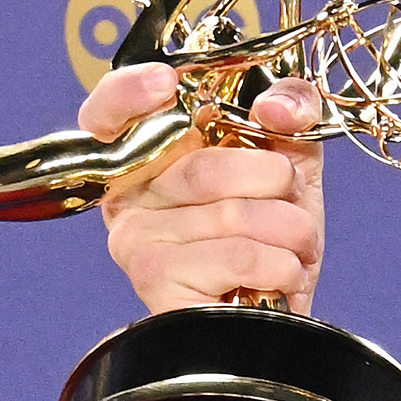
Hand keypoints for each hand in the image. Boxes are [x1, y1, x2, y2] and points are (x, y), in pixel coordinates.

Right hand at [84, 64, 326, 316]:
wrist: (282, 317)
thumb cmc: (273, 236)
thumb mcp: (291, 158)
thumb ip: (291, 108)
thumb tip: (273, 107)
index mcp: (145, 158)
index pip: (106, 114)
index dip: (128, 93)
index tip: (166, 82)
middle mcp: (128, 200)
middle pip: (204, 168)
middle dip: (274, 181)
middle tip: (291, 201)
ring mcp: (136, 245)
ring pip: (231, 216)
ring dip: (290, 230)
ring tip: (294, 246)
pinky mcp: (161, 288)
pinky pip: (239, 257)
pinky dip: (282, 266)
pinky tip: (281, 277)